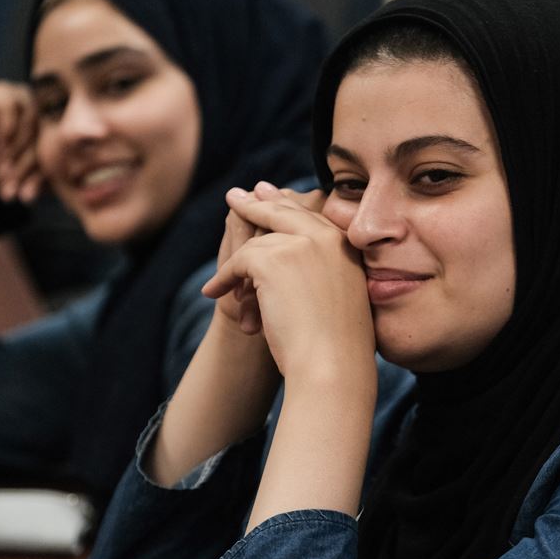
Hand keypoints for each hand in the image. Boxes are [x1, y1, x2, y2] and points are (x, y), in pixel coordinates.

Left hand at [203, 182, 373, 379]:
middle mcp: (326, 236)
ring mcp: (301, 244)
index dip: (284, 205)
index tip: (265, 193)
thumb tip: (294, 249)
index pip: (309, 213)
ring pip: (256, 242)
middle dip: (255, 203)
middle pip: (282, 212)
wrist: (333, 365)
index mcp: (346, 244)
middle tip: (234, 196)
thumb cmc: (338, 344)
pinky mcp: (274, 258)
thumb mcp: (337, 294)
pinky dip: (223, 279)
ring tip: (221, 284)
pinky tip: (214, 293)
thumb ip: (323, 266)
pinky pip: (238, 260)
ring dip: (237, 266)